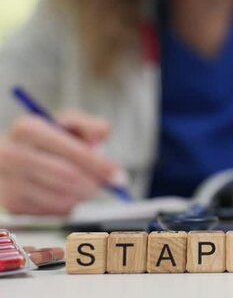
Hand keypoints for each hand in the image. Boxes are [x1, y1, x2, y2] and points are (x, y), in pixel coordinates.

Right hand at [0, 110, 116, 214]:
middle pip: (66, 176)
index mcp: (27, 129)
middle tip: (111, 186)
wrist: (14, 157)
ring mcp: (8, 181)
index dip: (99, 165)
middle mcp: (10, 155)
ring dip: (83, 195)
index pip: (71, 151)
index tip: (118, 175)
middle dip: (95, 183)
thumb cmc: (47, 140)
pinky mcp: (12, 204)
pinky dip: (68, 206)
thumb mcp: (67, 125)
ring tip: (89, 186)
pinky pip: (51, 211)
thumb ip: (87, 125)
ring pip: (60, 197)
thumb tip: (102, 134)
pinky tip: (69, 194)